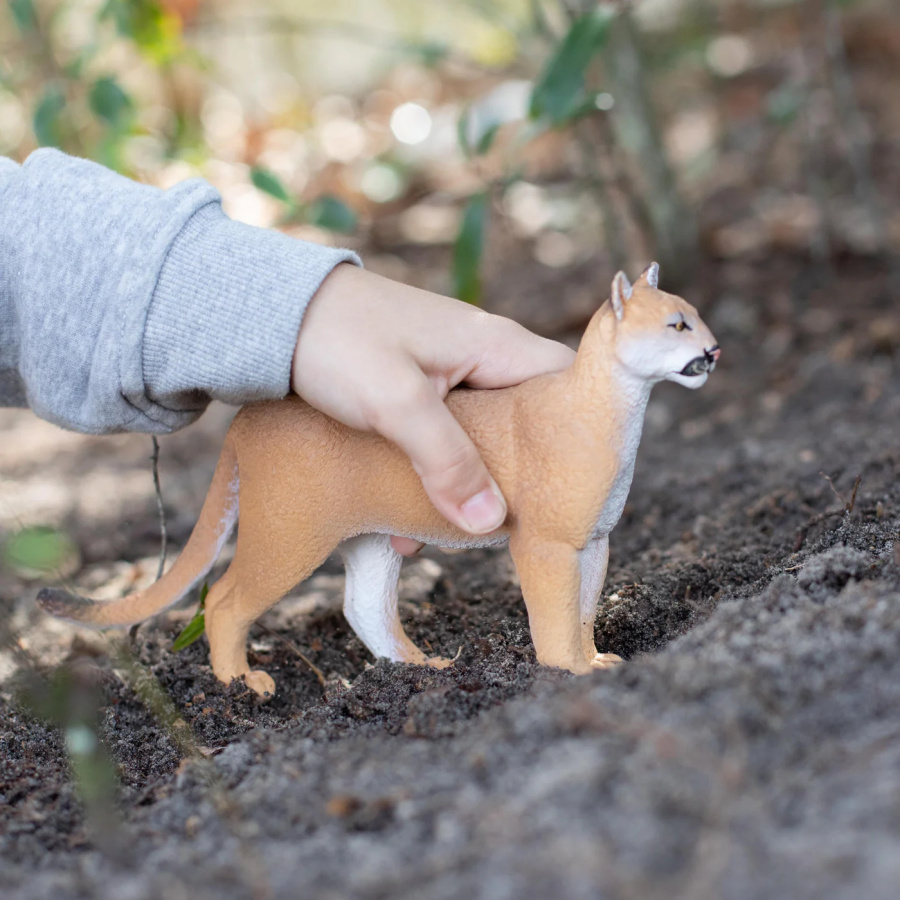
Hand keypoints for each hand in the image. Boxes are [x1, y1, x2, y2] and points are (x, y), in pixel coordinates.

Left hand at [291, 264, 574, 553]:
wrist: (269, 314)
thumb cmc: (337, 341)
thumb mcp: (395, 403)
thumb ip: (447, 460)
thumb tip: (490, 522)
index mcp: (493, 345)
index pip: (566, 385)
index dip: (577, 434)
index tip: (573, 488)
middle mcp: (480, 356)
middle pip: (527, 421)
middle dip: (519, 475)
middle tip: (511, 525)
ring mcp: (447, 373)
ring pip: (482, 437)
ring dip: (468, 486)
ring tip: (451, 536)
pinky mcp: (415, 389)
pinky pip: (441, 440)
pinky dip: (430, 480)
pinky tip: (402, 525)